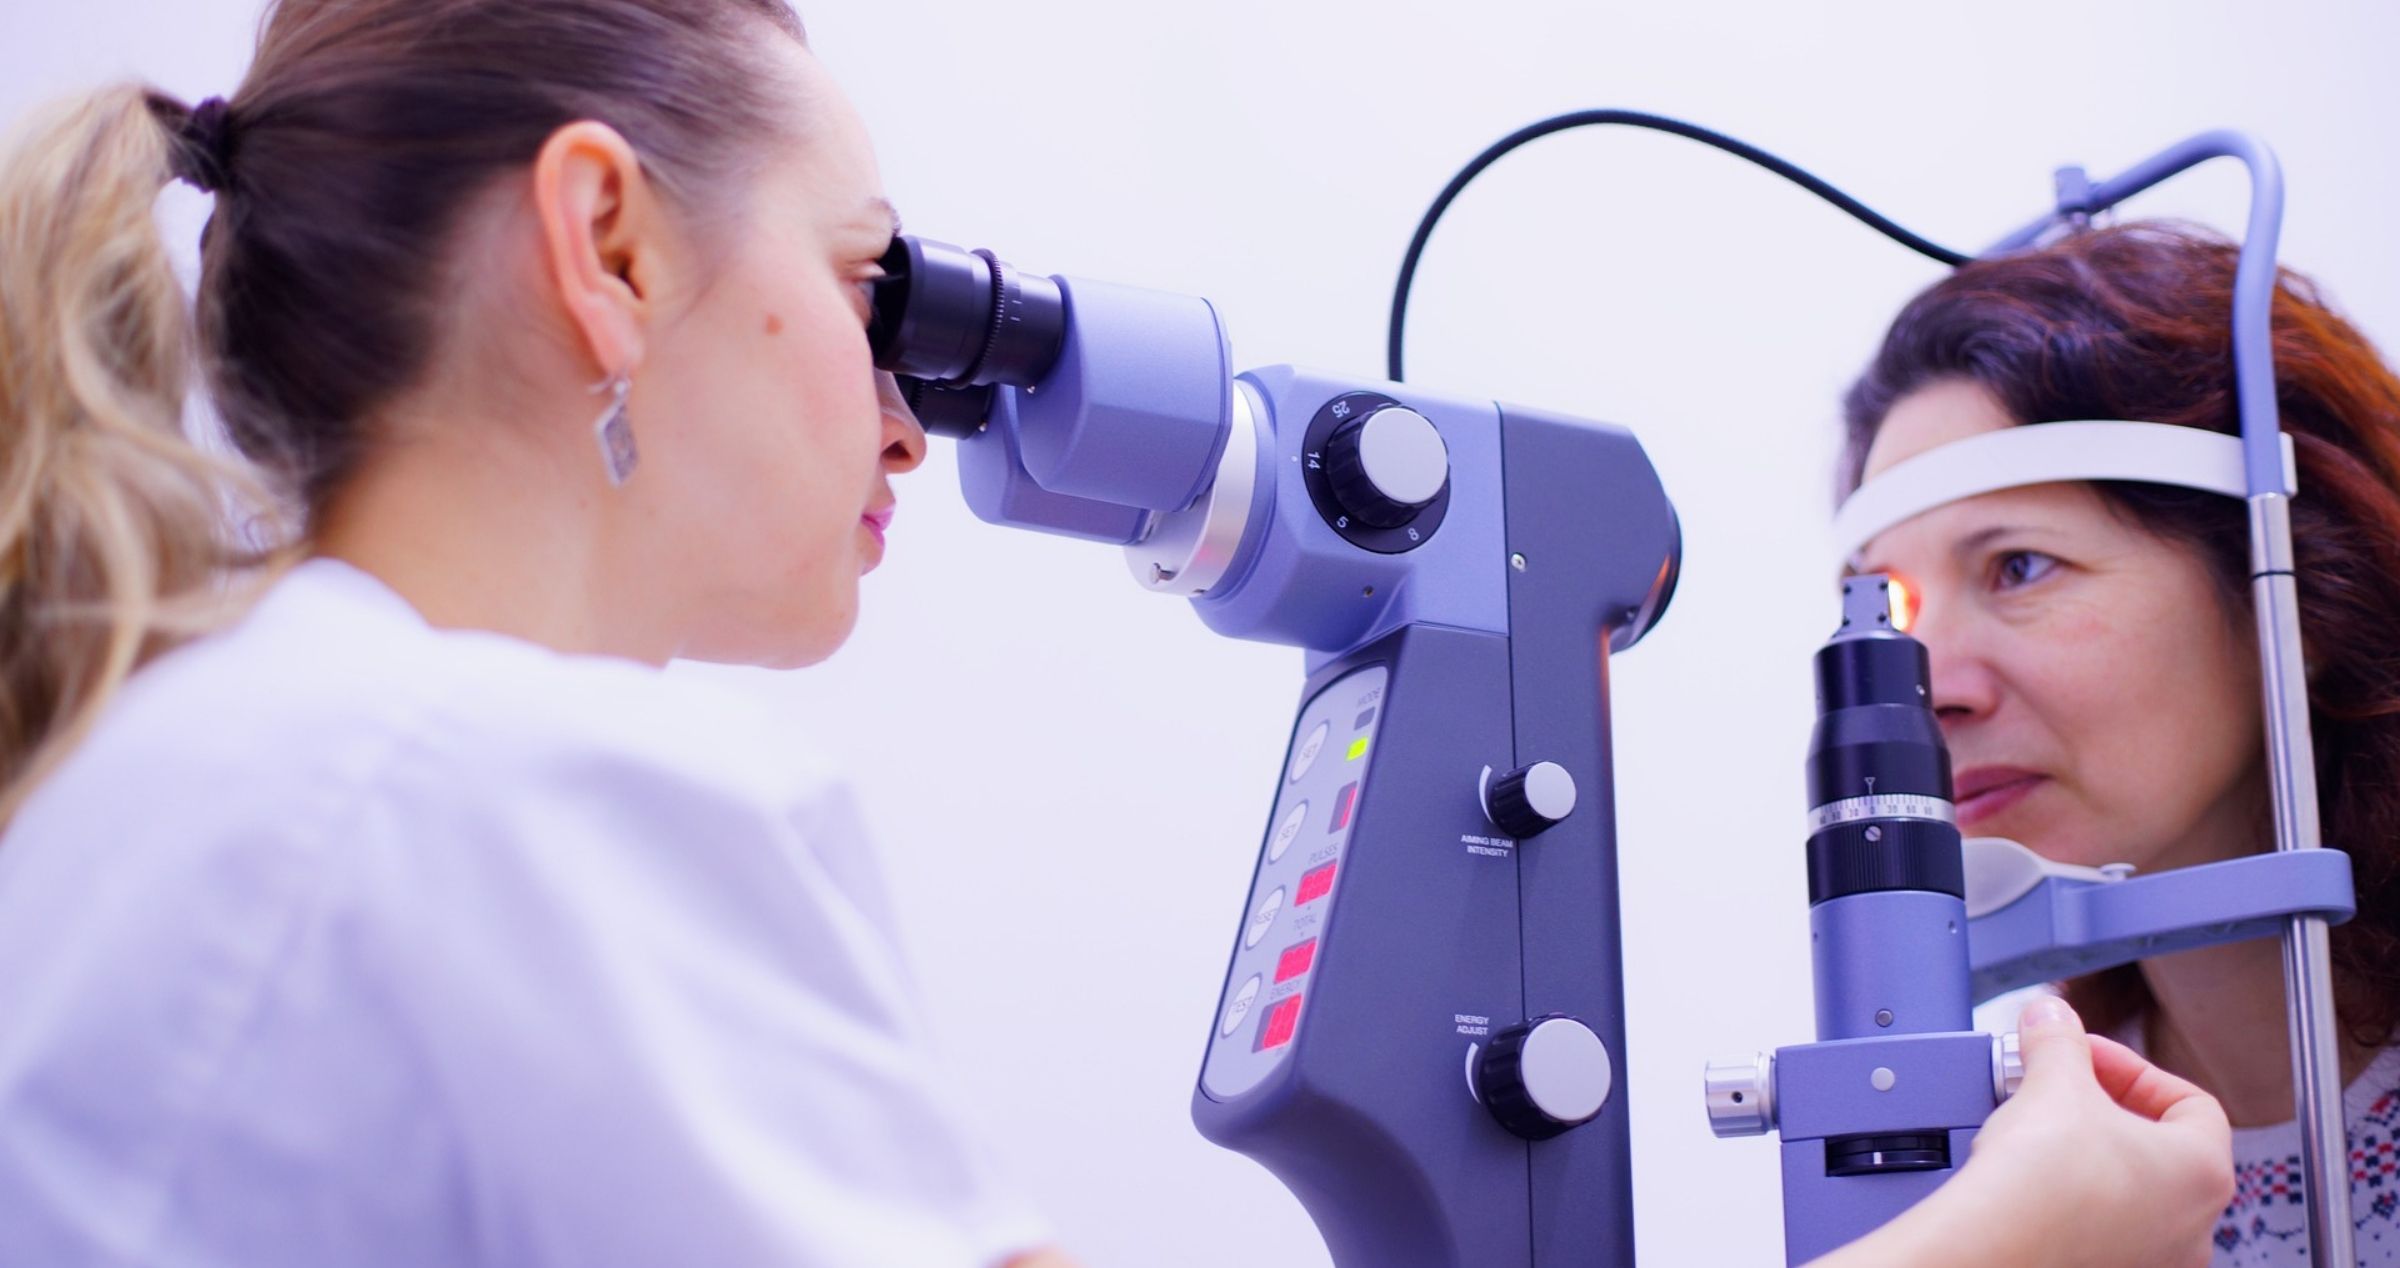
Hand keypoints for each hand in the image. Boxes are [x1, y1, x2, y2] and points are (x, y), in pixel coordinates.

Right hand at [1813, 996, 2231, 1267]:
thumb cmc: (2043, 1185)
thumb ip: (2058, 1040)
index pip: (2191, 1102)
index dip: (2133, 1070)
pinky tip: (2033, 1184)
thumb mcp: (2053, 1084)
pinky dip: (2075, 1201)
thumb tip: (2050, 1018)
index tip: (2088, 1060)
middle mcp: (2195, 1225)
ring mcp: (2155, 1260)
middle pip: (2159, 1147)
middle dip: (2105, 1109)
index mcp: (2204, 1172)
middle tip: (2058, 1090)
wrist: (1995, 1249)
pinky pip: (2103, 1228)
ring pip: (2130, 1192)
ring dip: (2089, 1155)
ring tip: (2039, 1134)